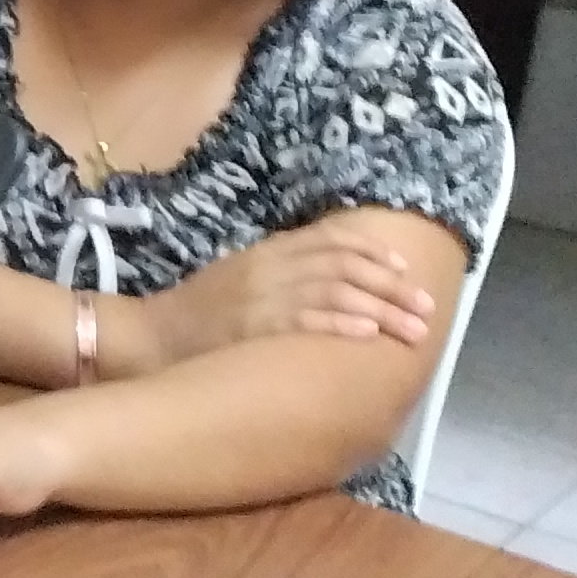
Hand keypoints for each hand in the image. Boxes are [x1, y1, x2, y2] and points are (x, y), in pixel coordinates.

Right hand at [136, 216, 434, 362]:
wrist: (149, 337)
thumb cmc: (197, 314)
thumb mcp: (240, 277)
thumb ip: (281, 270)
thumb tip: (330, 277)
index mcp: (268, 251)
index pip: (331, 240)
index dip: (374, 251)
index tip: (406, 266)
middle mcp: (271, 268)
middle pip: (345, 267)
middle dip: (392, 286)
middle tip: (427, 306)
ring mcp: (261, 297)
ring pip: (335, 293)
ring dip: (381, 310)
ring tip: (413, 330)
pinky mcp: (251, 328)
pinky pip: (303, 322)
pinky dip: (339, 325)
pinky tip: (366, 334)